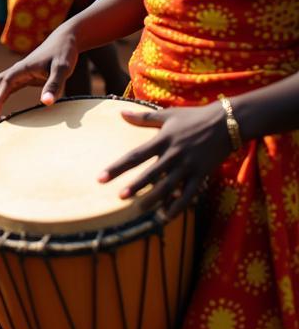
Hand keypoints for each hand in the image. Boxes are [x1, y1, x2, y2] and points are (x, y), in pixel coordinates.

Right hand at [0, 28, 79, 124]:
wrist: (65, 40)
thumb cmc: (63, 53)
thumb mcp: (62, 69)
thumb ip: (54, 85)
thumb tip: (46, 103)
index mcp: (22, 68)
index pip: (4, 85)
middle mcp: (19, 70)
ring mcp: (22, 72)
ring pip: (2, 84)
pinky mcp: (28, 75)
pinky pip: (11, 86)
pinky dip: (3, 94)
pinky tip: (0, 102)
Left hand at [98, 103, 231, 217]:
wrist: (228, 122)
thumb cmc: (194, 117)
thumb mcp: (167, 115)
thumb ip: (144, 118)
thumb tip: (121, 113)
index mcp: (162, 140)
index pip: (135, 156)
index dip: (117, 168)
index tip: (101, 178)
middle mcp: (173, 154)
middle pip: (151, 174)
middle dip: (135, 186)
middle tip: (119, 197)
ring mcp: (188, 166)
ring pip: (169, 186)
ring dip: (154, 199)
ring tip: (139, 210)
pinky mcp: (202, 174)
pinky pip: (189, 194)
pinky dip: (178, 205)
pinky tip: (166, 215)